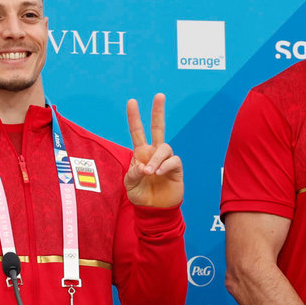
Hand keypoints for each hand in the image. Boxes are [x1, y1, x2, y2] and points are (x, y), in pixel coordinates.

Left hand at [124, 93, 182, 207]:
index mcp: (140, 153)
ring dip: (156, 159)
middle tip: (159, 95)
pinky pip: (173, 160)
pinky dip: (164, 166)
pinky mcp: (176, 169)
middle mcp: (154, 153)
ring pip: (165, 148)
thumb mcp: (129, 185)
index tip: (131, 101)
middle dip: (158, 111)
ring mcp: (166, 160)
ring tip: (150, 173)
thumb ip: (132, 174)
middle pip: (158, 128)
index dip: (134, 117)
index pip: (137, 132)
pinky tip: (158, 174)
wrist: (154, 209)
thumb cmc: (140, 195)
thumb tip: (142, 165)